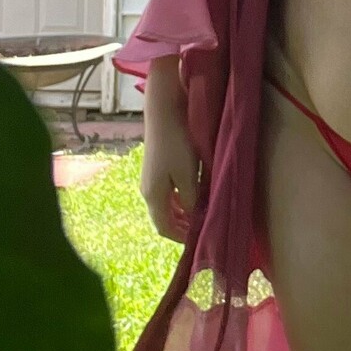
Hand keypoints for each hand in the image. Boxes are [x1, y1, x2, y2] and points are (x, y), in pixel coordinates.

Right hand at [141, 59, 200, 243]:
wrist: (163, 109)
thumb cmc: (177, 142)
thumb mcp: (187, 174)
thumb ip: (191, 198)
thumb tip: (193, 217)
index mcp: (153, 196)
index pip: (164, 228)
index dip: (181, 238)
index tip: (199, 241)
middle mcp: (147, 190)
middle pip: (163, 218)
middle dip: (182, 227)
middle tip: (203, 229)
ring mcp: (150, 177)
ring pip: (166, 205)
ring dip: (182, 213)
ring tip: (201, 214)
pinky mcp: (156, 166)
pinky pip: (167, 192)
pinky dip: (179, 199)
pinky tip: (194, 194)